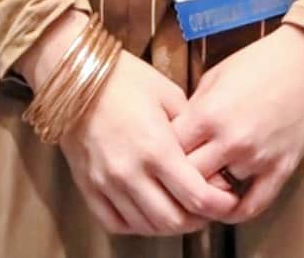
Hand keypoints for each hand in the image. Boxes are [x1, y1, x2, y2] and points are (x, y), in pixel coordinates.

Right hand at [59, 47, 242, 236]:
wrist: (74, 76)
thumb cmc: (125, 79)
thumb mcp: (169, 94)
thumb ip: (190, 129)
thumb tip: (208, 155)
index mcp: (157, 148)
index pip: (197, 197)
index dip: (220, 205)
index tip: (229, 200)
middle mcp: (131, 172)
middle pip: (174, 220)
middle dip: (198, 219)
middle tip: (207, 207)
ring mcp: (107, 183)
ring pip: (146, 226)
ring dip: (169, 224)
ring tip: (180, 209)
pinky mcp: (88, 187)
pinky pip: (115, 223)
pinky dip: (137, 225)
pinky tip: (148, 212)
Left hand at [173, 24, 303, 223]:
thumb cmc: (261, 62)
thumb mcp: (215, 76)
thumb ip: (193, 109)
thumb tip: (176, 135)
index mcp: (208, 113)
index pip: (168, 151)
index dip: (161, 156)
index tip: (161, 157)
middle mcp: (229, 140)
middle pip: (187, 179)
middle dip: (179, 180)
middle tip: (175, 181)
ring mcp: (256, 158)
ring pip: (216, 196)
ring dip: (207, 195)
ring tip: (200, 191)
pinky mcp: (281, 169)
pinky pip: (252, 206)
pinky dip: (235, 212)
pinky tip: (227, 206)